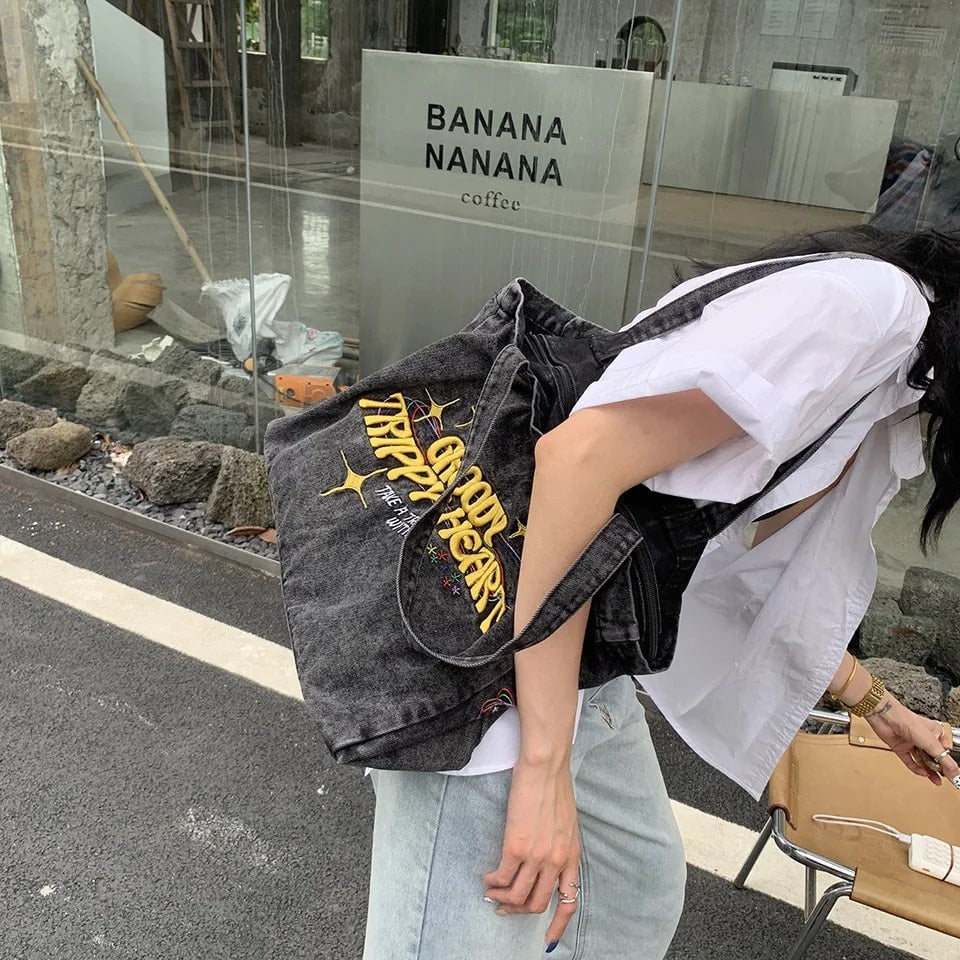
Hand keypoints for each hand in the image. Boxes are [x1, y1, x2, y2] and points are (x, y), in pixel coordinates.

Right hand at [482, 757, 580, 948]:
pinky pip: (502, 877)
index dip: (557, 925)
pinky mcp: (516, 846)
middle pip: (537, 903)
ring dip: (501, 898)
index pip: (569, 902)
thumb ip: (559, 846)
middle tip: (505, 907)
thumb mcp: (567, 822)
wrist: (545, 767)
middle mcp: (555, 861)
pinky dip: (493, 882)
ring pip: (517, 895)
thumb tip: (547, 862)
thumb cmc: (554, 786)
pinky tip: (487, 877)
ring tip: (491, 891)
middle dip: (519, 911)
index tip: (548, 940)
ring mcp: (536, 856)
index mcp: (571, 855)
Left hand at [866, 696, 959, 785]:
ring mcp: (911, 743)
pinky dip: (916, 768)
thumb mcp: (931, 743)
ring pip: (923, 760)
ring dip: (929, 771)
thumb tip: (955, 772)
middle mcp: (923, 737)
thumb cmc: (907, 721)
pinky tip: (923, 773)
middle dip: (939, 768)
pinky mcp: (900, 747)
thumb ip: (943, 759)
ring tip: (936, 781)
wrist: (885, 717)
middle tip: (944, 778)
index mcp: (935, 732)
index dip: (948, 762)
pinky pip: (910, 761)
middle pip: (934, 756)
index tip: (953, 773)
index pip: (945, 750)